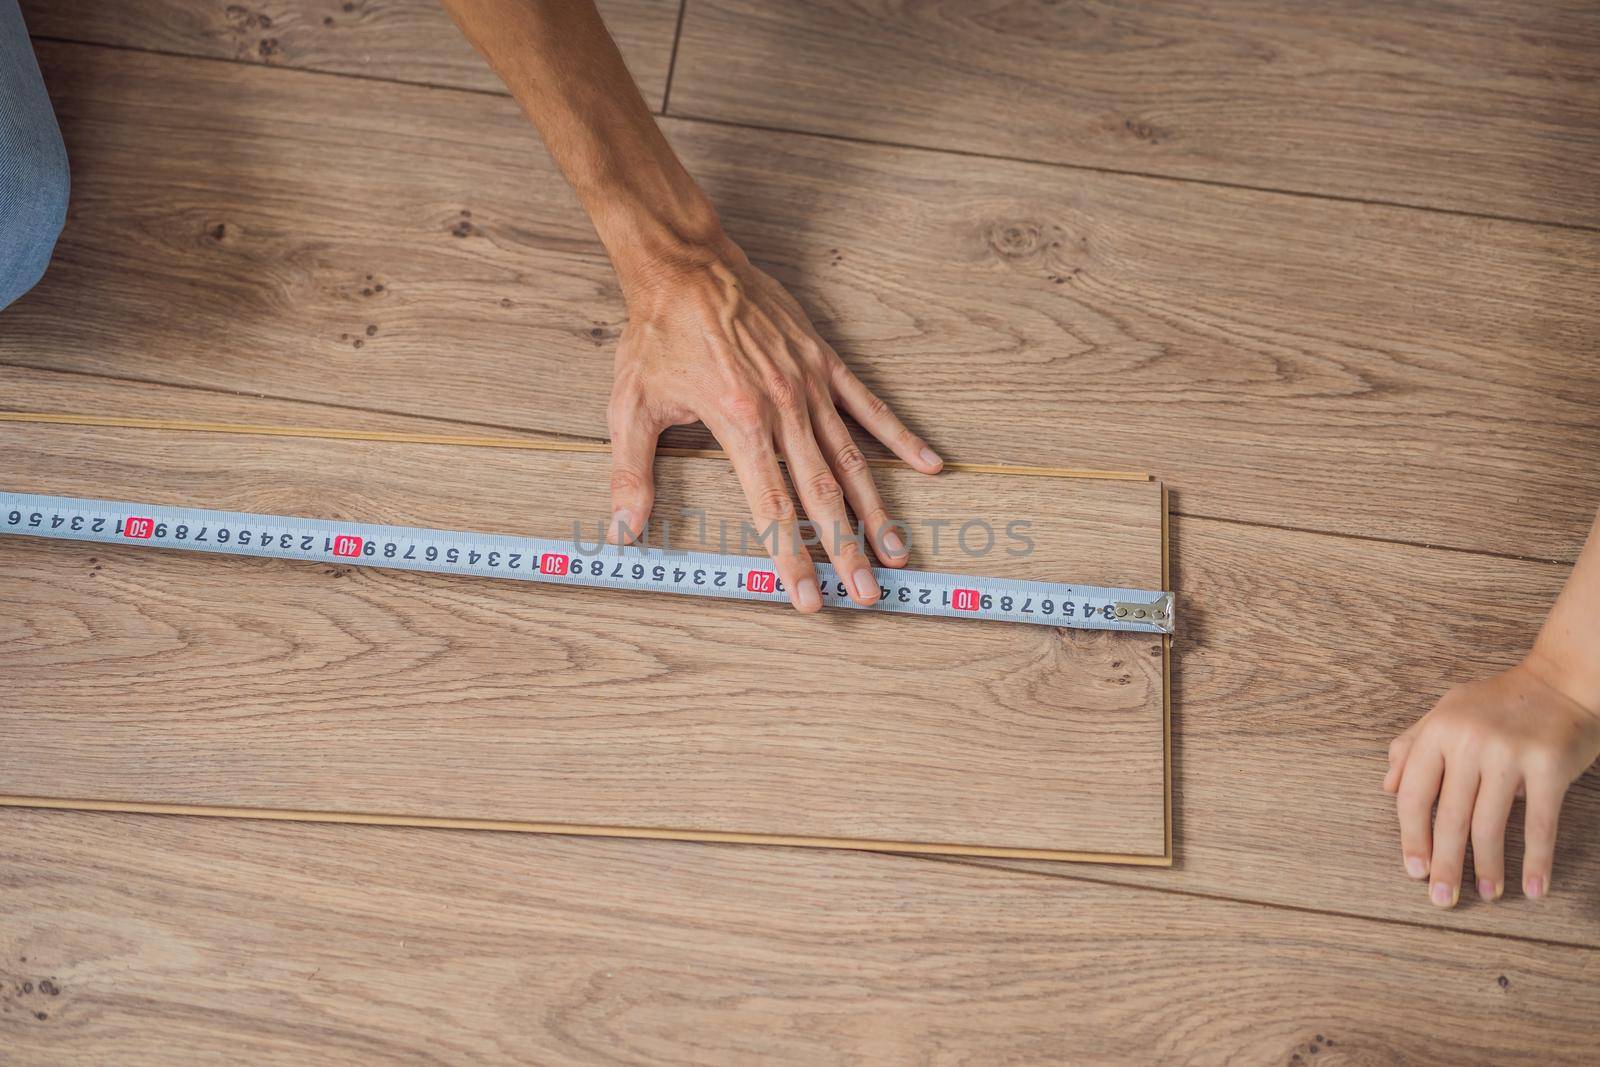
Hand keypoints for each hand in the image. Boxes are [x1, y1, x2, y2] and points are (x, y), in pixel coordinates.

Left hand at [605, 237, 942, 611]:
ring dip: (876, 509)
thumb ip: (631, 471)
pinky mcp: (824, 362)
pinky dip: (900, 437)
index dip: (791, 558)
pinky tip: (929, 465)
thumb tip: (623, 529)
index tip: (809, 598)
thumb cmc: (658, 334)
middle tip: (867, 594)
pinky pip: (870, 406)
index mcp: (739, 424)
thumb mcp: (631, 405)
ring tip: (896, 551)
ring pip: (852, 459)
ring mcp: (810, 385)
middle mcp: (783, 409)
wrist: (688, 265)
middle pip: (822, 494)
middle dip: (846, 549)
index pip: (772, 508)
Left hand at [1384, 655, 1599, 905]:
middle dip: (1445, 864)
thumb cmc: (1498, 701)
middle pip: (1449, 817)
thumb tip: (1387, 787)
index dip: (1412, 838)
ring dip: (1487, 867)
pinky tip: (1532, 888)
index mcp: (1438, 731)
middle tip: (1442, 899)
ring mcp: (1509, 753)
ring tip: (1486, 894)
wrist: (1562, 680)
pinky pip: (1539, 824)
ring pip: (1490, 825)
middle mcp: (1468, 741)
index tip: (1414, 870)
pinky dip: (1535, 861)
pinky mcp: (1549, 766)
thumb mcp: (1446, 711)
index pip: (1415, 795)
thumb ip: (1412, 746)